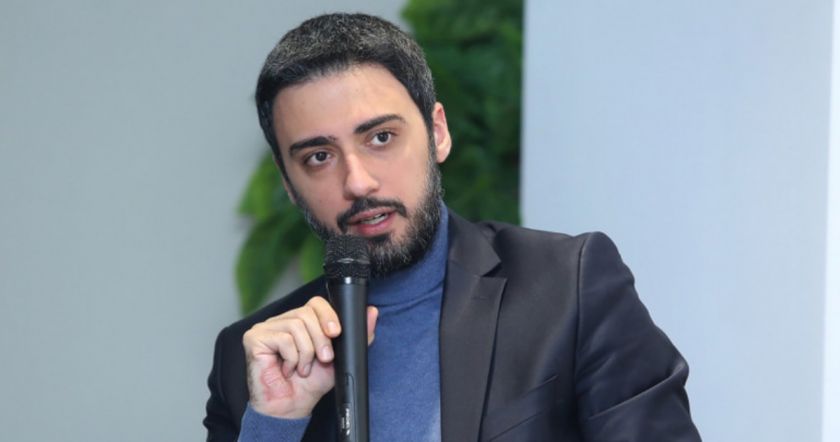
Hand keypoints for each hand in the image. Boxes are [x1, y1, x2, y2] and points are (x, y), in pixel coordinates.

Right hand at [242, 296, 377, 418]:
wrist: (291, 407)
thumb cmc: (310, 383)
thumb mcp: (340, 357)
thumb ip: (356, 336)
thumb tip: (373, 312)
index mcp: (301, 321)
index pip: (316, 303)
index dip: (328, 315)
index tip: (336, 333)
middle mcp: (283, 320)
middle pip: (307, 313)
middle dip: (321, 339)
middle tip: (323, 359)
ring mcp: (267, 327)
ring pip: (296, 325)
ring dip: (307, 352)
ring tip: (303, 368)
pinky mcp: (254, 338)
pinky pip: (282, 338)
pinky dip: (292, 357)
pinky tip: (288, 369)